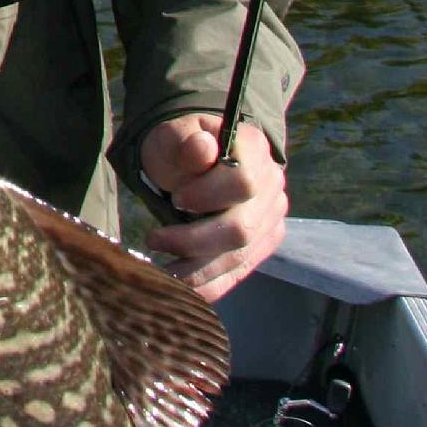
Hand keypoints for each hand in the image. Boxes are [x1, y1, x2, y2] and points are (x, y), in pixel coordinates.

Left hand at [141, 115, 286, 301]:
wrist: (193, 159)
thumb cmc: (180, 146)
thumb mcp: (174, 135)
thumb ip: (186, 144)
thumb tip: (202, 147)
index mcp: (254, 149)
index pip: (243, 182)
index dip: (208, 196)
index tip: (176, 200)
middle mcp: (271, 186)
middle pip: (241, 228)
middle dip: (194, 241)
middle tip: (154, 240)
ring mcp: (271, 218)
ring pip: (239, 256)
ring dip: (197, 270)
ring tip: (162, 272)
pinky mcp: (263, 244)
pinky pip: (240, 271)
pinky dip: (211, 284)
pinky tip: (183, 291)